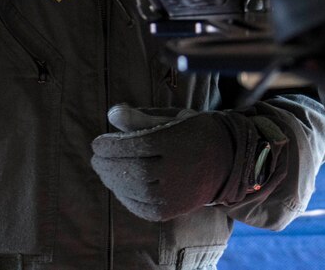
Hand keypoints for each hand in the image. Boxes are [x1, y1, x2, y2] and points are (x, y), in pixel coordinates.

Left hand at [91, 105, 267, 221]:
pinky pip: (141, 207)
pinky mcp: (173, 210)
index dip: (112, 145)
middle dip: (108, 164)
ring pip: (135, 190)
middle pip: (134, 169)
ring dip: (113, 180)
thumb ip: (142, 119)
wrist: (228, 162)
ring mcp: (177, 193)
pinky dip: (125, 197)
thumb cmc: (195, 134)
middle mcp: (179, 169)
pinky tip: (119, 186)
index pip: (137, 144)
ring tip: (104, 170)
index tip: (97, 143)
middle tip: (96, 158)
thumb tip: (111, 114)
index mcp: (179, 142)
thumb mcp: (175, 119)